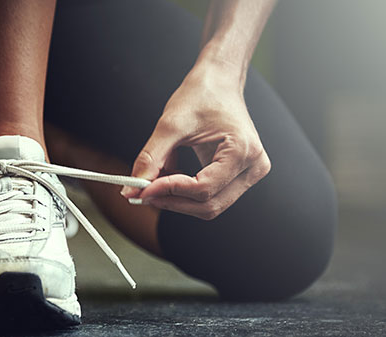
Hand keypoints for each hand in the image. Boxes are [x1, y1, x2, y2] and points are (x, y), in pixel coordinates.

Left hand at [121, 63, 270, 219]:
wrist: (219, 82)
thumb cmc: (201, 95)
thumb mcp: (170, 125)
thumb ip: (151, 159)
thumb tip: (132, 189)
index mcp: (243, 150)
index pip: (203, 189)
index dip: (170, 192)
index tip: (143, 190)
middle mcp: (254, 166)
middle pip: (209, 204)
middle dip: (173, 201)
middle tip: (144, 193)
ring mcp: (250, 173)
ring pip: (210, 205)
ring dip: (179, 199)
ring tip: (156, 182)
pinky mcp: (241, 176)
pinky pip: (212, 196)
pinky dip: (186, 193)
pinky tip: (170, 177)